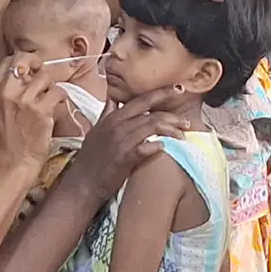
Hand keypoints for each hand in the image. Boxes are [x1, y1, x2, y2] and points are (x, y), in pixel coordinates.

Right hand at [0, 52, 67, 168]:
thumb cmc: (2, 140)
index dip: (22, 62)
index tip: (29, 70)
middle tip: (41, 74)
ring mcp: (23, 100)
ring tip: (47, 99)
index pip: (7, 61)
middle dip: (37, 63)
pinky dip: (60, 98)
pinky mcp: (41, 110)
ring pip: (44, 76)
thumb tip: (21, 71)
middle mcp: (3, 91)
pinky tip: (55, 107)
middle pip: (24, 59)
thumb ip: (0, 89)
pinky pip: (58, 91)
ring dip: (49, 86)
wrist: (11, 164)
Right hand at [69, 86, 190, 201]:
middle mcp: (117, 125)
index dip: (161, 93)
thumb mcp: (96, 130)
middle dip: (172, 112)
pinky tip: (164, 147)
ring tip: (182, 135)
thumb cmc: (91, 158)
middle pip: (150, 112)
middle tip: (187, 119)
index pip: (141, 100)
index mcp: (112, 117)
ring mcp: (122, 140)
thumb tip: (112, 97)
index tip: (178, 89)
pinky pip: (147, 147)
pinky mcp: (125, 157)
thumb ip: (107, 113)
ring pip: (152, 126)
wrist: (83, 182)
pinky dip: (158, 146)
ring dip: (171, 130)